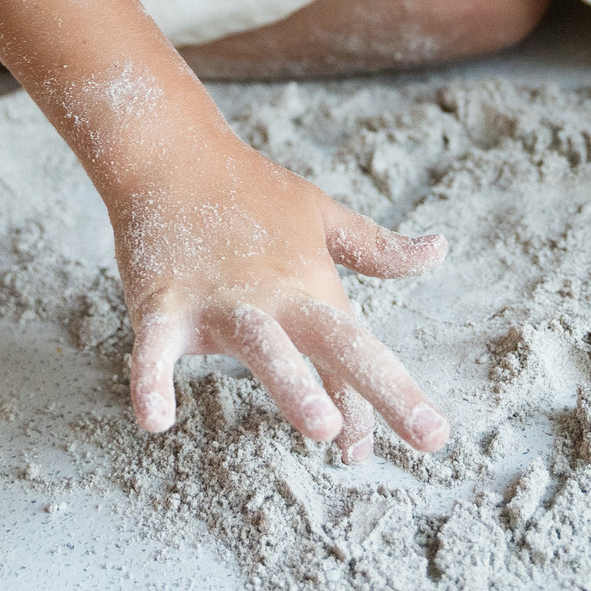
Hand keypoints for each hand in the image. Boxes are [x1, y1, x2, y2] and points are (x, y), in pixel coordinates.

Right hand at [112, 127, 451, 464]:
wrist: (171, 153)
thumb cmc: (251, 192)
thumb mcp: (323, 216)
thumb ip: (377, 248)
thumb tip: (440, 250)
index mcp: (313, 284)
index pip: (358, 349)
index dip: (390, 396)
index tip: (428, 437)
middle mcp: (276, 297)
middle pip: (334, 344)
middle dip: (372, 391)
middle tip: (418, 437)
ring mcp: (219, 300)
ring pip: (261, 343)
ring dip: (292, 382)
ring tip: (321, 427)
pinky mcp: (162, 301)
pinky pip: (153, 347)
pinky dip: (150, 380)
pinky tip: (155, 419)